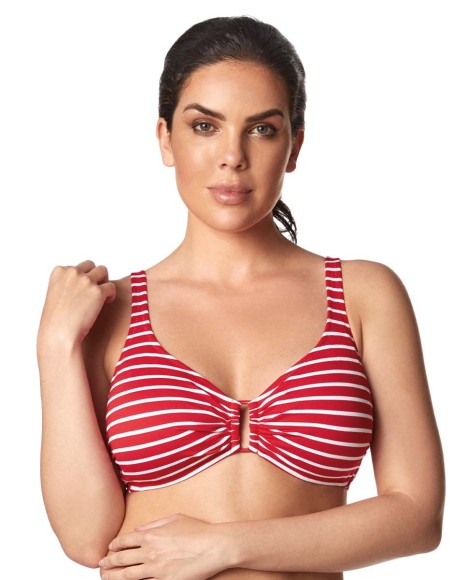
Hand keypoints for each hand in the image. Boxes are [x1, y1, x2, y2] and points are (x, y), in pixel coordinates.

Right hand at [38, 260, 115, 348]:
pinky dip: (111, 295)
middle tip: (95, 292)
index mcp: (59, 271)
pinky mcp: (98, 292)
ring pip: (103, 271)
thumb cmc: (56, 322)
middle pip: (91, 265)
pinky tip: (106, 304)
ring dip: (104, 282)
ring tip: (101, 296)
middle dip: (95, 276)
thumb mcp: (55, 296)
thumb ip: (67, 284)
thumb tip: (83, 283)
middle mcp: (72, 272)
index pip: (76, 267)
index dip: (81, 279)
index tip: (81, 293)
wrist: (59, 336)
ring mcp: (86, 281)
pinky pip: (111, 287)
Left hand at [99, 513, 230, 579]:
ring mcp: (156, 569)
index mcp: (151, 535)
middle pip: (122, 560)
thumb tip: (138, 529)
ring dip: (114, 577)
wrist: (214, 546)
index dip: (114, 545)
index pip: (125, 541)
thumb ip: (153, 524)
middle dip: (109, 563)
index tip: (109, 548)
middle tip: (101, 565)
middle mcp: (150, 552)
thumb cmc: (197, 530)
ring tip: (106, 577)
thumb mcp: (174, 518)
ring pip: (128, 576)